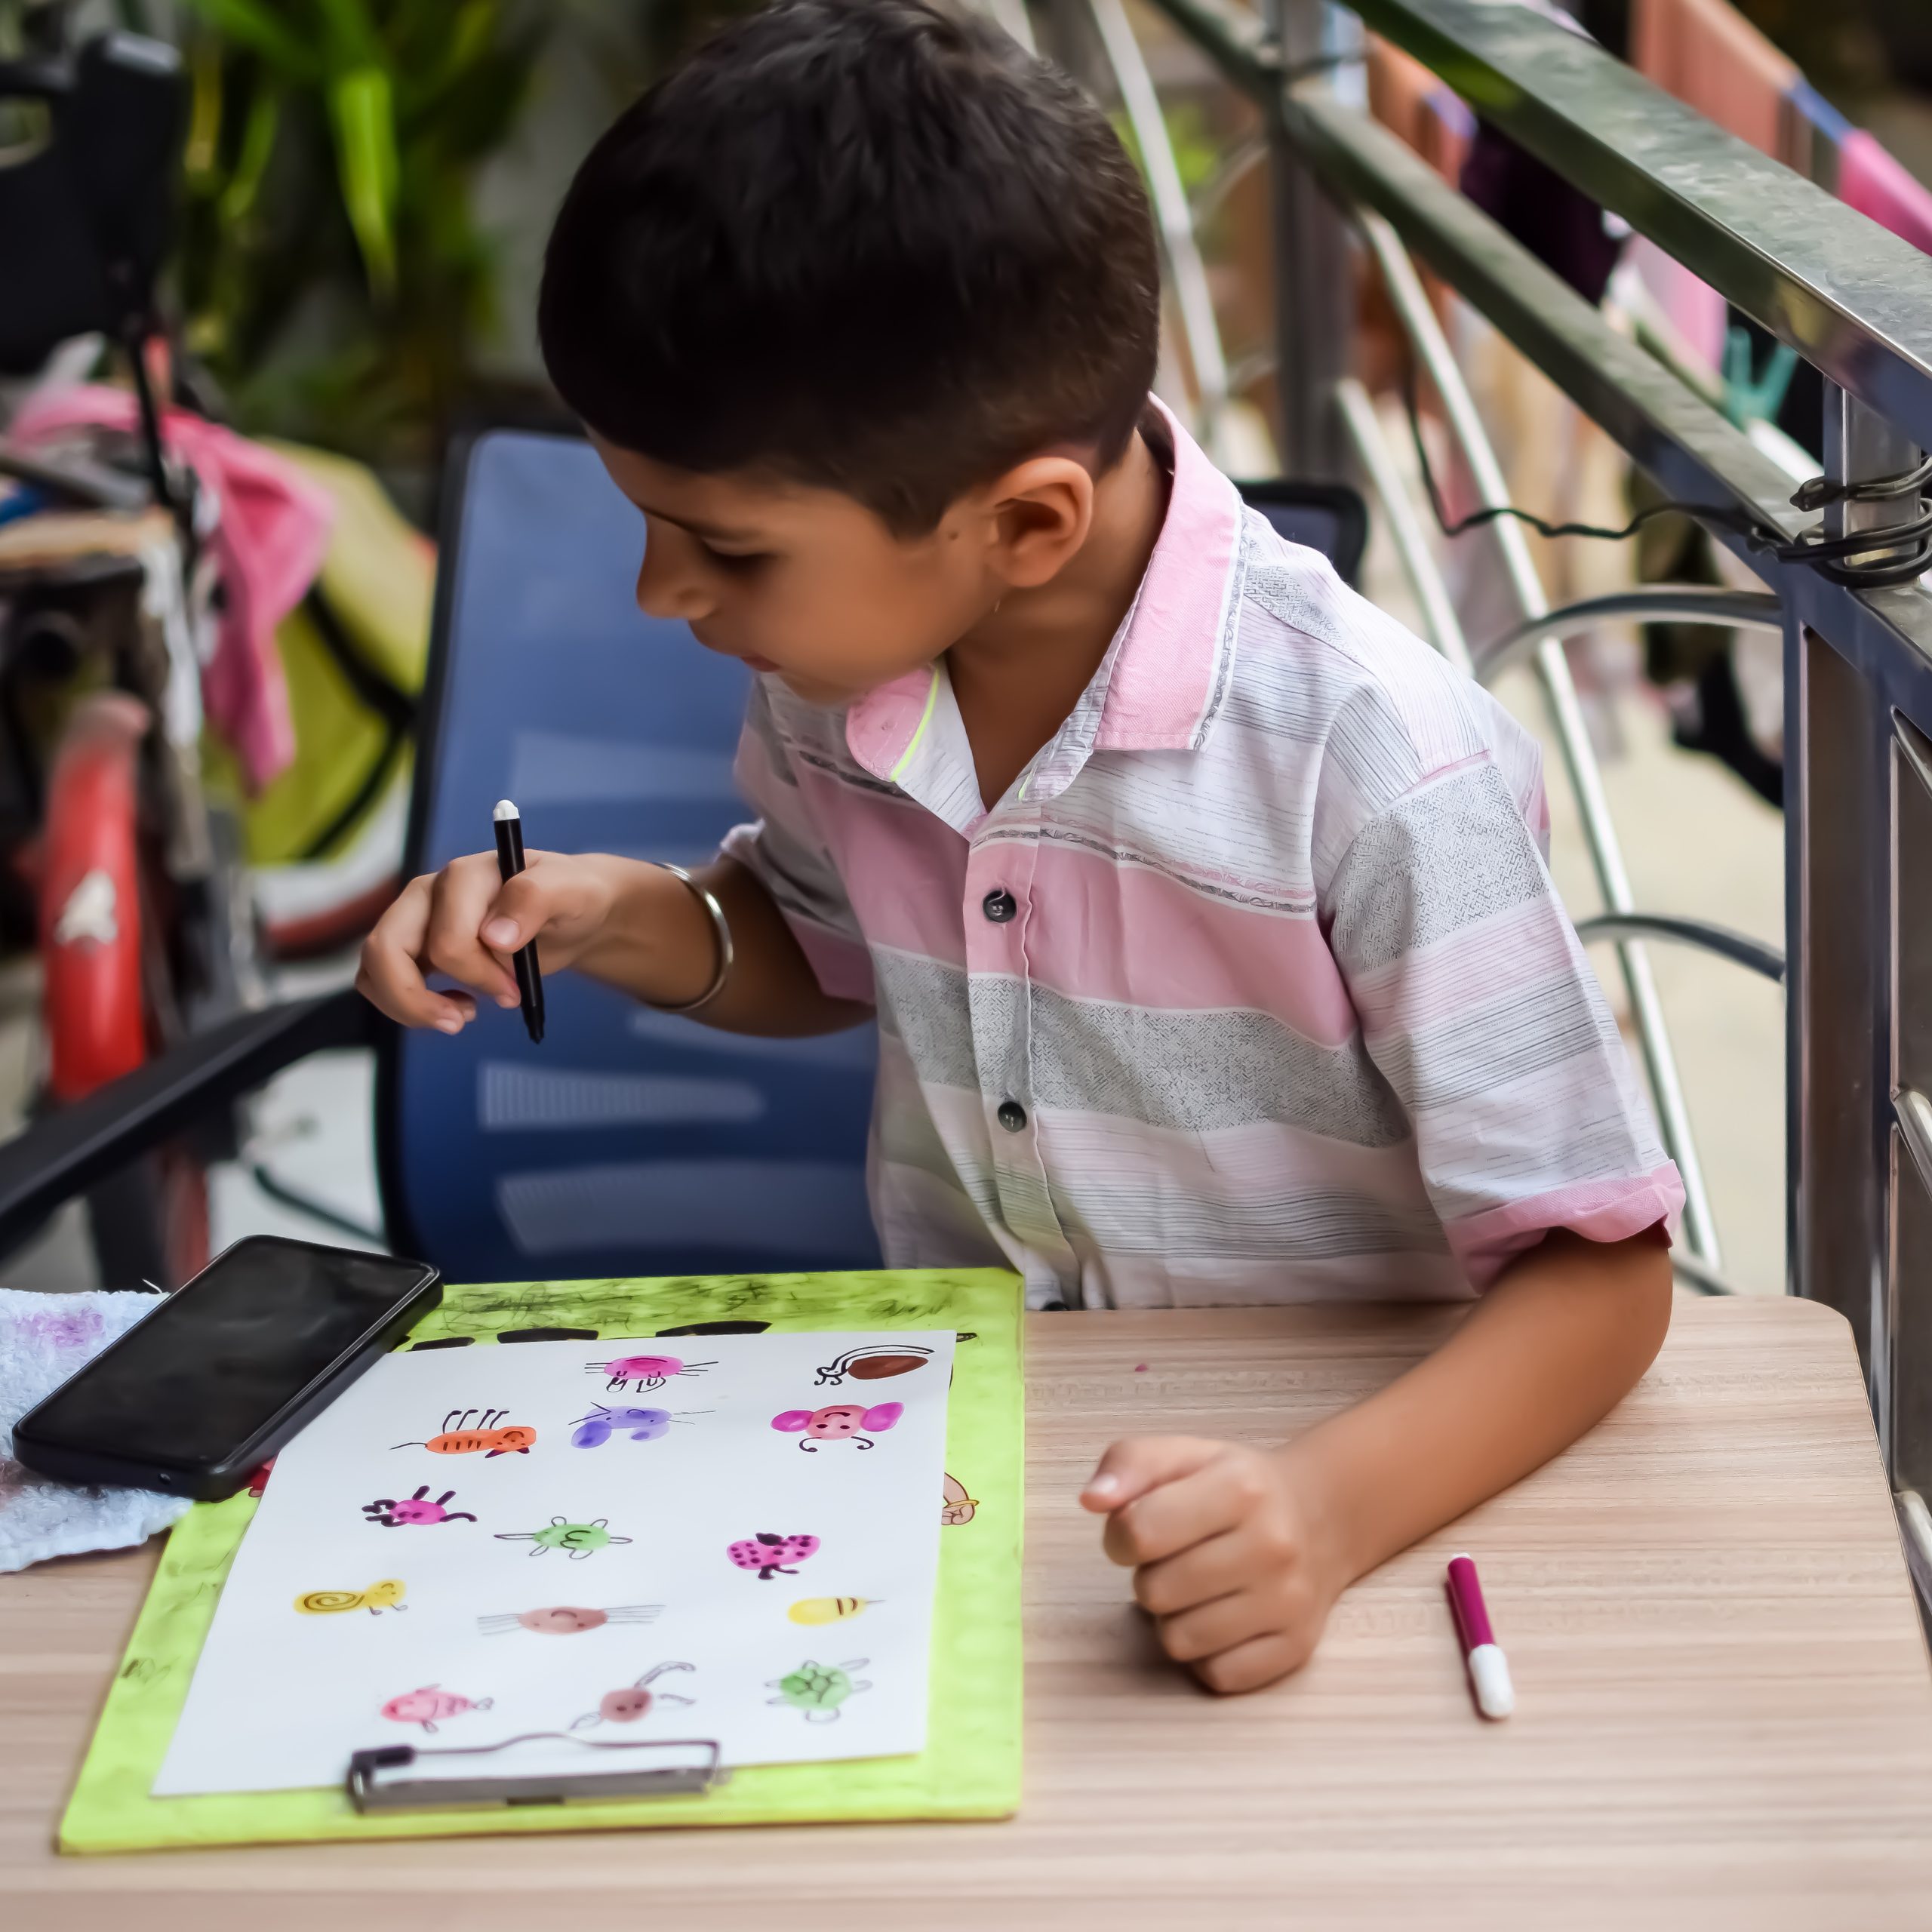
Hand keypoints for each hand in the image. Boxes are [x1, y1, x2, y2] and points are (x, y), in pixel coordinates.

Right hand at [356, 849, 622, 1032]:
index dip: (477, 975)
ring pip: (374, 967)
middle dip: (420, 998)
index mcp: (466, 875)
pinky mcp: (415, 946)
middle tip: (470, 1017)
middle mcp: (430, 892)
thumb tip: (493, 936)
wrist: (572, 912)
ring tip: (460, 1017)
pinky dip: (406, 1005)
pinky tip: (452, 1007)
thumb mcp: (572, 891)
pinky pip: (380, 979)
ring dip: (409, 1006)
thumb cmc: (571, 897)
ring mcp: (417, 919)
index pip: (446, 938)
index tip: (515, 992)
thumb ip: (534, 899)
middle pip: (386, 949)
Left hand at [1081, 1437, 1347, 1693]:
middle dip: (1151, 1577)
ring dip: (1175, 1618)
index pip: (1140, 1532)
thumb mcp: (1183, 1456)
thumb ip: (1128, 1464)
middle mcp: (1272, 1545)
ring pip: (1180, 1641)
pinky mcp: (1296, 1648)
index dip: (1121, 1536)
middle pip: (1155, 1592)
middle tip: (1177, 1559)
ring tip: (1198, 1589)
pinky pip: (1217, 1676)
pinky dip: (1207, 1655)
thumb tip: (1092, 1498)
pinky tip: (1222, 1619)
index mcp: (1240, 1487)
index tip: (1137, 1530)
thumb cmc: (1234, 1487)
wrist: (1318, 1517)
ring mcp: (1288, 1602)